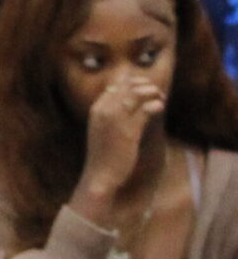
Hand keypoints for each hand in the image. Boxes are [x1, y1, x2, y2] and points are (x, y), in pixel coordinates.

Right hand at [78, 73, 165, 206]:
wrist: (100, 176)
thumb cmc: (104, 154)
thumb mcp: (102, 129)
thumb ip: (111, 113)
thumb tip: (127, 99)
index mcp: (97, 109)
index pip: (117, 84)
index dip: (132, 82)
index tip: (144, 87)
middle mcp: (104, 110)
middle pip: (129, 86)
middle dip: (145, 85)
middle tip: (156, 92)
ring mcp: (116, 119)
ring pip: (138, 94)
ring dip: (153, 93)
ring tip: (161, 98)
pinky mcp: (129, 130)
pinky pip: (146, 109)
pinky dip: (155, 105)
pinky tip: (160, 107)